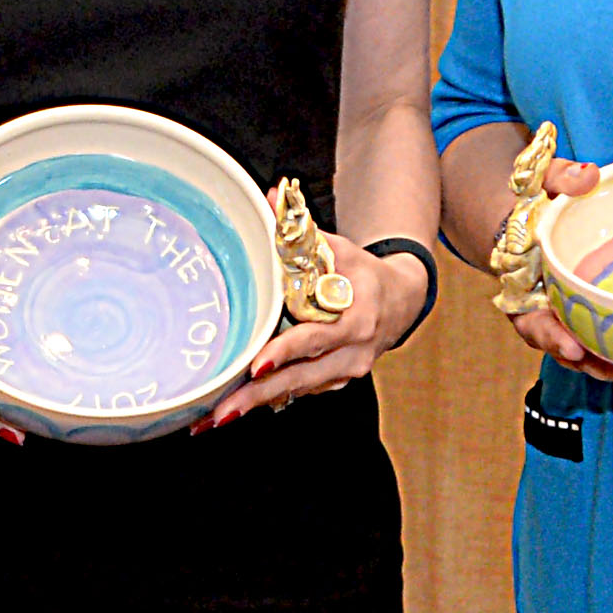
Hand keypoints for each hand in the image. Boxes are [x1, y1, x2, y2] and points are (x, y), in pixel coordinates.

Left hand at [210, 245, 420, 426]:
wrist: (400, 302)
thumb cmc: (362, 272)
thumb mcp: (337, 247)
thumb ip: (301, 230)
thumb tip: (271, 194)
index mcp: (356, 318)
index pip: (316, 338)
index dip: (286, 352)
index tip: (257, 365)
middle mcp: (353, 353)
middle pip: (300, 378)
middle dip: (257, 396)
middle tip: (219, 411)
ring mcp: (345, 372)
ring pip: (295, 392)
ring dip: (254, 405)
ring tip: (212, 418)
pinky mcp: (335, 383)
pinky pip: (298, 393)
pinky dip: (267, 400)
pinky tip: (232, 408)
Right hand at [489, 152, 612, 392]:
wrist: (518, 216)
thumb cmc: (528, 201)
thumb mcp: (536, 182)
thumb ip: (560, 178)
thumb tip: (589, 174)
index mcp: (520, 280)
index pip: (529, 316)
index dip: (549, 334)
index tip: (571, 346)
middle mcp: (537, 307)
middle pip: (560, 346)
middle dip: (592, 366)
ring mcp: (558, 316)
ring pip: (580, 353)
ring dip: (608, 372)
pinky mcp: (578, 318)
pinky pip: (595, 344)